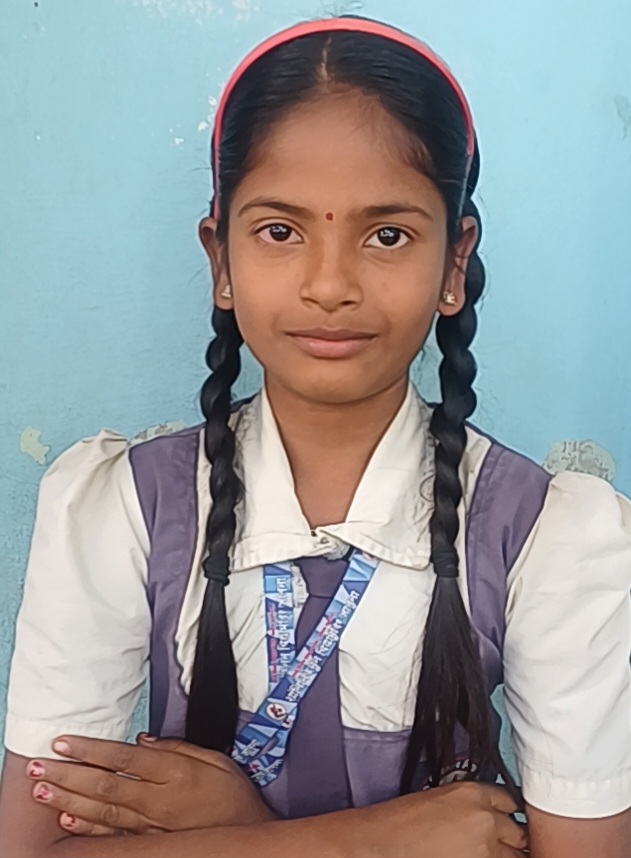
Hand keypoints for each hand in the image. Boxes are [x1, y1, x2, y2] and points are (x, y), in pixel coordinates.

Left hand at [26, 733, 274, 836]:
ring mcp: (152, 826)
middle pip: (105, 785)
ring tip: (42, 791)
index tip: (64, 741)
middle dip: (68, 774)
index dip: (90, 749)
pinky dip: (88, 831)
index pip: (123, 758)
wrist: (248, 834)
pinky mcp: (150, 843)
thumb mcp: (215, 759)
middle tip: (39, 765)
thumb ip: (178, 747)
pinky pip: (113, 837)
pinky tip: (67, 823)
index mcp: (174, 773)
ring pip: (102, 812)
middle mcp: (159, 800)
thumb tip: (143, 740)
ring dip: (69, 801)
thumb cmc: (233, 795)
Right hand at [356, 781, 527, 857]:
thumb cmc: (401, 823)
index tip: (508, 822)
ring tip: (488, 853)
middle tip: (507, 845)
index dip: (507, 814)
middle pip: (518, 830)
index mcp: (472, 792)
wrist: (384, 844)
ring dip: (507, 855)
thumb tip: (485, 820)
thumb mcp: (440, 799)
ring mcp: (486, 847)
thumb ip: (469, 807)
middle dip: (514, 839)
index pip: (509, 800)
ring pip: (516, 855)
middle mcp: (485, 817)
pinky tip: (478, 857)